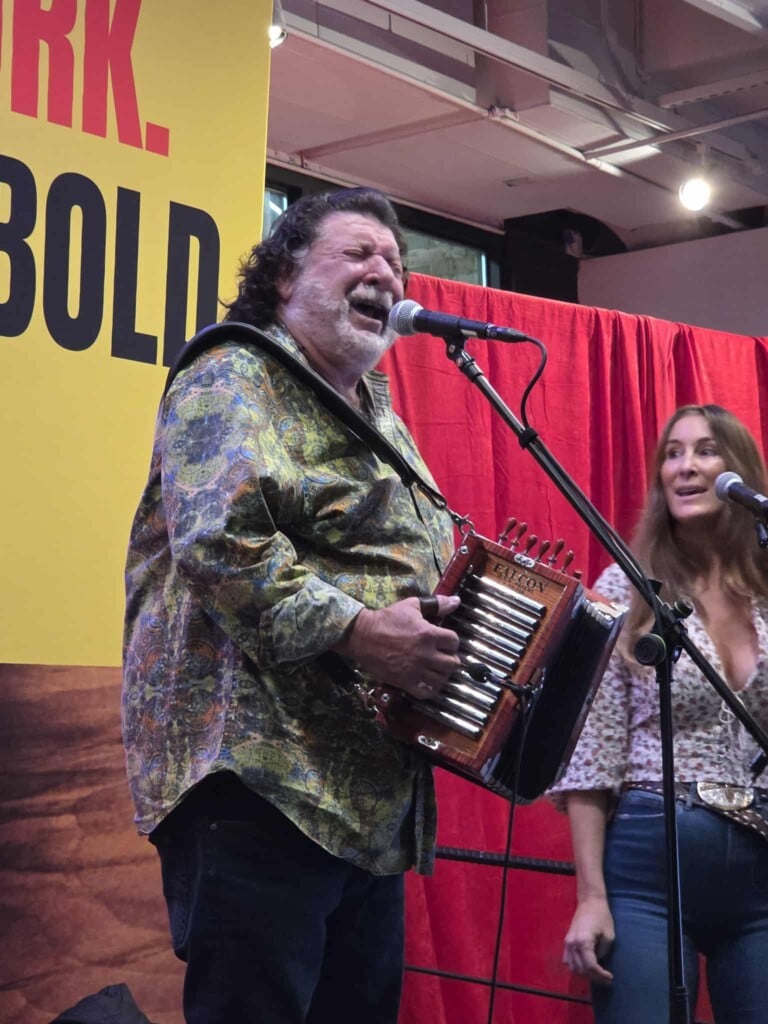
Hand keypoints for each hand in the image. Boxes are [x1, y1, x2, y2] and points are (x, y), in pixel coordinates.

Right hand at [334, 595, 460, 698]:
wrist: (363, 636)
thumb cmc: (387, 619)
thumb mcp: (411, 606)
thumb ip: (436, 604)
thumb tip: (456, 600)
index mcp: (428, 634)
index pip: (454, 642)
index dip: (452, 641)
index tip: (445, 642)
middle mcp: (425, 654)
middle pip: (453, 664)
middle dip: (451, 659)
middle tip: (444, 656)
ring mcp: (416, 670)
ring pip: (442, 679)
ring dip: (442, 674)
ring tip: (437, 669)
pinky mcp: (405, 682)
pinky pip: (427, 692)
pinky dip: (431, 688)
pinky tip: (428, 681)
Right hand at [563, 896, 614, 985]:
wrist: (590, 901)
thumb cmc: (602, 916)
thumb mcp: (609, 936)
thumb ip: (603, 952)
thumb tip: (598, 962)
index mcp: (583, 942)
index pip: (590, 966)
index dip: (601, 975)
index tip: (610, 978)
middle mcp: (572, 944)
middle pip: (581, 969)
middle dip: (594, 976)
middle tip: (606, 978)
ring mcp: (567, 943)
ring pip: (572, 967)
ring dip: (584, 973)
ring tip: (597, 973)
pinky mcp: (566, 941)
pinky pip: (567, 960)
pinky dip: (576, 966)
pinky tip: (585, 966)